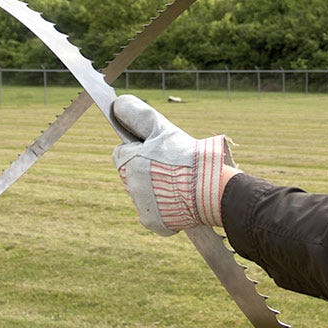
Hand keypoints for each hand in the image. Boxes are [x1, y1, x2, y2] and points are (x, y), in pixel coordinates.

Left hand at [112, 95, 233, 234]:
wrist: (211, 189)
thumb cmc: (187, 157)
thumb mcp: (162, 128)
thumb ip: (137, 114)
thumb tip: (116, 105)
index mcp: (128, 163)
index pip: (122, 152)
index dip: (139, 148)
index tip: (156, 149)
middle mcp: (130, 187)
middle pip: (132, 174)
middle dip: (147, 169)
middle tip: (172, 167)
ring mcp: (141, 207)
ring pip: (144, 194)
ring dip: (157, 189)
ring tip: (180, 184)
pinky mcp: (153, 223)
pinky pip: (154, 215)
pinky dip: (165, 209)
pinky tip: (181, 201)